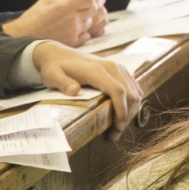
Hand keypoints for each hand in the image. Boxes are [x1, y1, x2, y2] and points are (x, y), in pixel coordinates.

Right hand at [3, 0, 104, 45]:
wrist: (23, 38)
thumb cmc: (32, 19)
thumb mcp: (46, 2)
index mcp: (66, 5)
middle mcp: (72, 18)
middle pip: (94, 11)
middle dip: (96, 8)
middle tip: (96, 7)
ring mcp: (73, 31)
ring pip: (91, 23)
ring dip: (91, 20)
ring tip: (87, 18)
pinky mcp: (71, 42)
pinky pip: (86, 36)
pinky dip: (86, 32)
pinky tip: (80, 29)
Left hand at [29, 44, 145, 121]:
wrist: (59, 54)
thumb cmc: (55, 67)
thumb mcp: (52, 75)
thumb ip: (62, 83)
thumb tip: (74, 90)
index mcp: (97, 70)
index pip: (118, 91)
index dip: (121, 111)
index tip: (117, 127)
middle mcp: (112, 67)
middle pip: (130, 94)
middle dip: (126, 117)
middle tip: (114, 135)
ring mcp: (118, 68)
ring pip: (135, 92)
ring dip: (130, 112)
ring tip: (116, 129)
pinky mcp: (121, 71)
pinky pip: (134, 88)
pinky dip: (132, 104)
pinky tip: (122, 116)